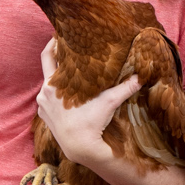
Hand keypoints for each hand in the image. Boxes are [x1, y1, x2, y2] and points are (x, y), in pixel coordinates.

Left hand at [34, 38, 139, 164]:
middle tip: (65, 48)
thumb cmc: (91, 124)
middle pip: (46, 68)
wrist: (81, 148)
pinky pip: (47, 101)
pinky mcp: (44, 118)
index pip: (48, 55)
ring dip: (57, 79)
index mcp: (53, 84)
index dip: (52, 43)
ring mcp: (42, 106)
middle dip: (55, 58)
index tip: (59, 36)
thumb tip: (142, 76)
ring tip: (69, 73)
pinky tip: (66, 95)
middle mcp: (43, 93)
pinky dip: (55, 95)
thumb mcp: (109, 102)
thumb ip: (124, 88)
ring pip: (48, 85)